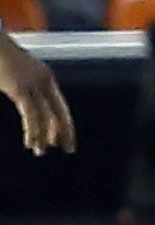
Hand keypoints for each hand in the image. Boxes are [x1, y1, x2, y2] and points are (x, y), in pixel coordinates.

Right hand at [0, 36, 73, 154]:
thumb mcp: (14, 73)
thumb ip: (22, 86)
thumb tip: (23, 98)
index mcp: (44, 76)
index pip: (59, 104)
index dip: (64, 122)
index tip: (65, 138)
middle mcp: (43, 80)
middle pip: (59, 111)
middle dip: (64, 131)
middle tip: (69, 148)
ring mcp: (33, 84)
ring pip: (45, 116)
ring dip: (44, 136)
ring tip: (41, 150)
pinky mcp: (20, 89)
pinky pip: (31, 115)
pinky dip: (33, 131)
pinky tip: (31, 142)